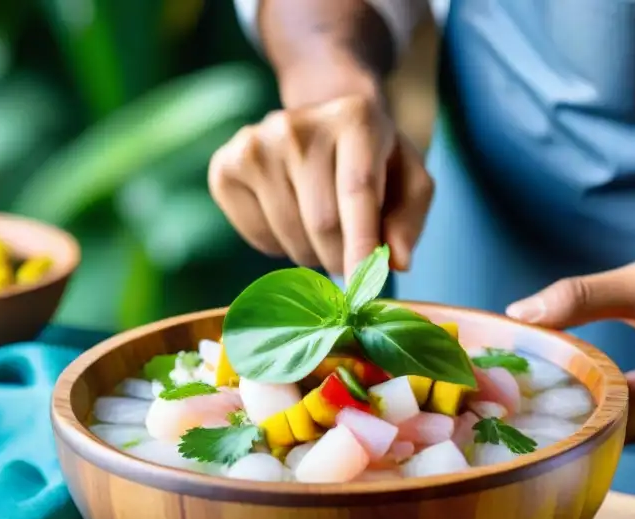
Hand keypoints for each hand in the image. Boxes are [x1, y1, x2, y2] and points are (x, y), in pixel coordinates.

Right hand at [208, 92, 433, 277]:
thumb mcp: (409, 180)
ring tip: (322, 230)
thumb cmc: (374, 161)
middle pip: (322, 223)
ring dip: (313, 253)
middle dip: (342, 257)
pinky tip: (291, 218)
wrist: (320, 125)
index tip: (365, 285)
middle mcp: (297, 125)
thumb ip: (409, 219)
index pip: (356, 190)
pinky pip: (258, 237)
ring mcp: (254, 144)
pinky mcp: (225, 168)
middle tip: (351, 255)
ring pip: (291, 236)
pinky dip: (280, 246)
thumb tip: (398, 261)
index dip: (360, 243)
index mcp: (355, 118)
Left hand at [506, 261, 634, 448]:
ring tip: (549, 387)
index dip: (554, 397)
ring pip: (615, 437)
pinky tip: (591, 393)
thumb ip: (587, 296)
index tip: (519, 381)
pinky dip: (613, 414)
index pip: (596, 412)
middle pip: (600, 432)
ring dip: (587, 412)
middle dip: (562, 408)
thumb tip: (521, 315)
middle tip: (521, 387)